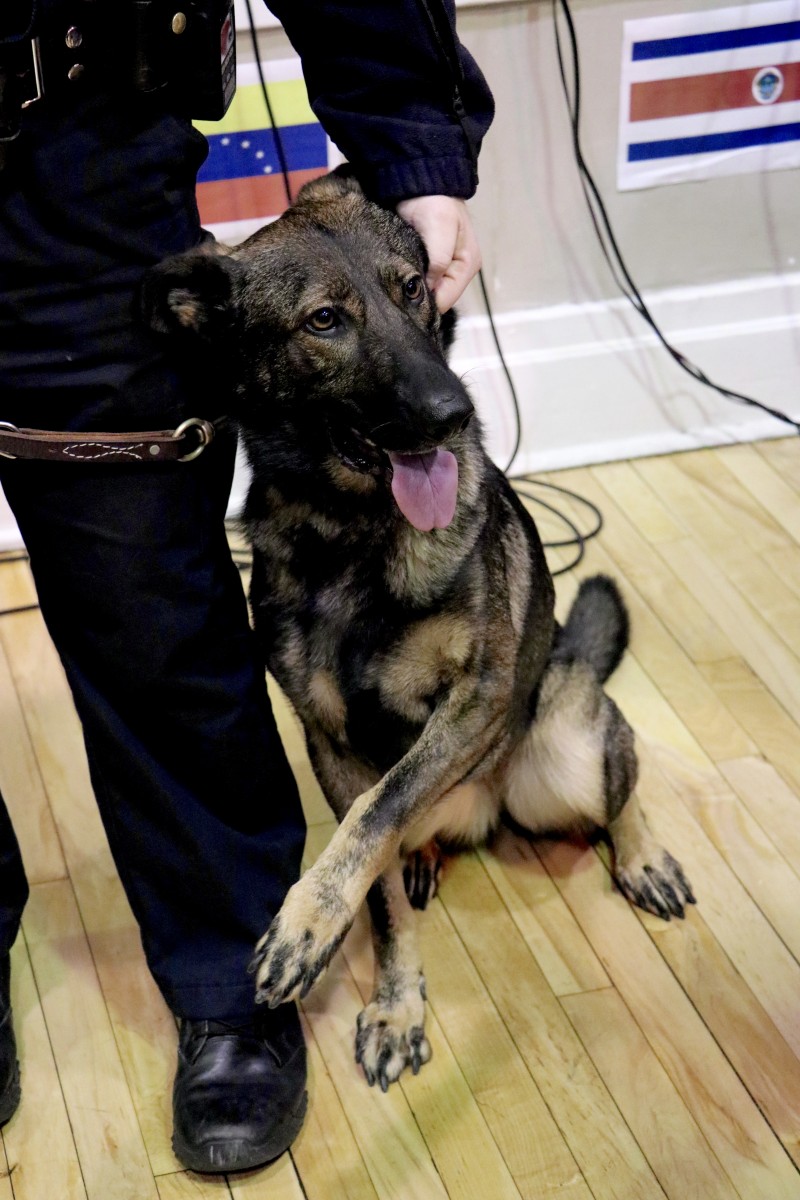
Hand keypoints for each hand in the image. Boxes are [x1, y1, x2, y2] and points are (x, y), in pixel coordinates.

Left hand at [396, 196, 480, 312]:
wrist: (421, 183)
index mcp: (468, 265)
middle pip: (438, 299)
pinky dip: (410, 282)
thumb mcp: (440, 227)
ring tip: (398, 284)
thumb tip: (430, 287)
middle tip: (399, 292)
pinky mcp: (429, 264)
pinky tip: (399, 278)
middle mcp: (457, 271)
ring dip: (414, 290)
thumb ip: (439, 260)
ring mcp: (443, 269)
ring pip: (428, 293)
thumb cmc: (435, 201)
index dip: (428, 303)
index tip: (406, 299)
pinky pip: (420, 282)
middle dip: (420, 298)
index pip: (447, 299)